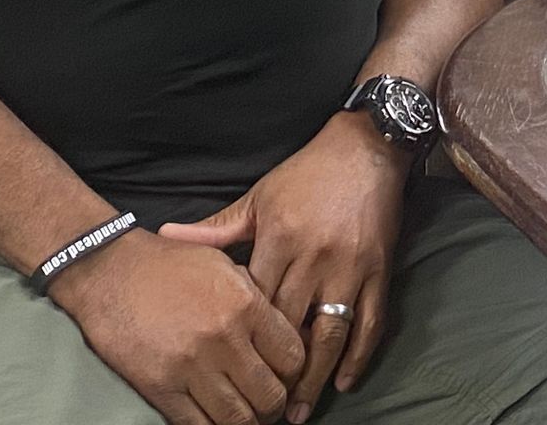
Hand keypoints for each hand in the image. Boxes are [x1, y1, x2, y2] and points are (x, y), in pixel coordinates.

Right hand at [46, 227, 304, 424]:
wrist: (109, 271)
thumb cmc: (168, 264)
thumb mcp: (223, 265)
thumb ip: (256, 299)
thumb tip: (284, 333)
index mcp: (245, 304)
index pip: (292, 357)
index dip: (294, 371)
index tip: (284, 374)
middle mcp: (223, 338)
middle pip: (270, 395)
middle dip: (273, 403)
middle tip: (265, 399)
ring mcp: (191, 367)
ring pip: (239, 419)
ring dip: (246, 420)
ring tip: (242, 411)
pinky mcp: (161, 388)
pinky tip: (213, 417)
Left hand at [160, 111, 410, 422]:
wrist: (366, 149)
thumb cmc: (306, 174)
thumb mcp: (258, 197)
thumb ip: (216, 229)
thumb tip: (166, 236)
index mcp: (280, 240)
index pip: (256, 304)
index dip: (242, 342)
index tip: (227, 373)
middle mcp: (315, 259)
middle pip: (290, 328)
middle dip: (274, 373)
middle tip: (260, 409)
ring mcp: (350, 268)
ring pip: (330, 334)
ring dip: (314, 378)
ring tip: (299, 412)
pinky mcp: (380, 271)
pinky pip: (371, 322)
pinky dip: (359, 355)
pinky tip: (344, 381)